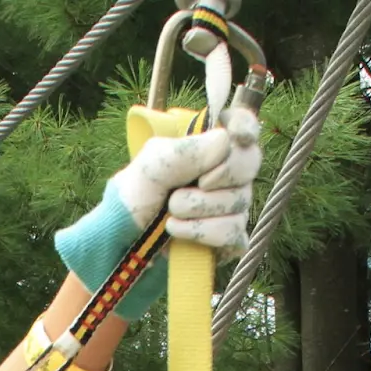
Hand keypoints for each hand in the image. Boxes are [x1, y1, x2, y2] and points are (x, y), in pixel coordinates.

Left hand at [113, 106, 261, 258]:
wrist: (121, 245)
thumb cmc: (134, 200)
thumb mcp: (151, 168)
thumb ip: (185, 152)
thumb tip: (226, 143)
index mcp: (208, 146)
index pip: (243, 125)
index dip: (246, 127)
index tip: (237, 137)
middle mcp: (226, 174)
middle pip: (250, 162)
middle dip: (217, 176)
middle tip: (181, 189)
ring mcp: (230, 206)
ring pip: (239, 200)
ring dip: (198, 209)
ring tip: (169, 214)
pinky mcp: (228, 238)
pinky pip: (233, 232)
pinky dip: (203, 232)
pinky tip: (178, 232)